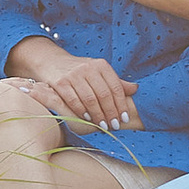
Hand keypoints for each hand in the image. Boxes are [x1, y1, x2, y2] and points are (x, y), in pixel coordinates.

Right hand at [17, 48, 138, 128]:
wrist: (52, 62)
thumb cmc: (80, 71)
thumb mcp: (98, 72)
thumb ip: (115, 82)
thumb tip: (135, 89)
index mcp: (101, 65)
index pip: (115, 87)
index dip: (121, 104)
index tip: (125, 118)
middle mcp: (88, 68)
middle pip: (104, 94)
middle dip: (111, 112)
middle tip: (115, 126)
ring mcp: (74, 75)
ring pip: (90, 99)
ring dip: (98, 115)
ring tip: (103, 126)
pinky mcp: (61, 82)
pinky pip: (73, 100)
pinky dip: (81, 111)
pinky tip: (87, 119)